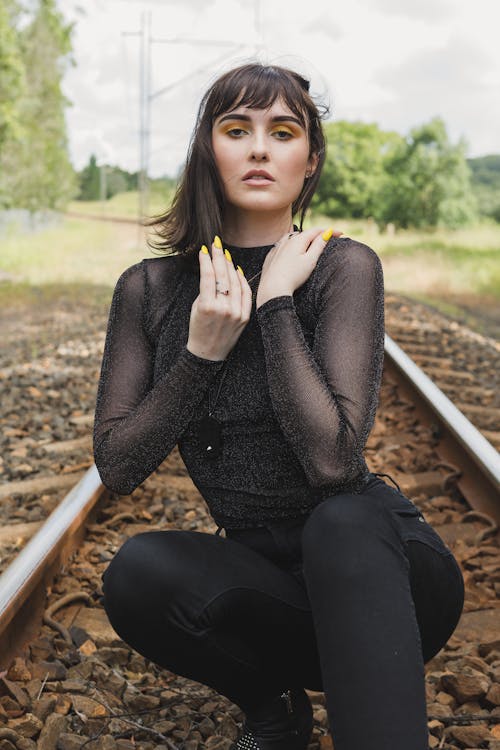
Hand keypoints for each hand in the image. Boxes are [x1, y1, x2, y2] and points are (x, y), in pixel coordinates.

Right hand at [186, 237, 251, 360]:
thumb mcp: (196, 308)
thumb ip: (206, 290)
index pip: (208, 275)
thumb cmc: (198, 329)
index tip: (204, 249)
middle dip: (219, 257)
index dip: (206, 260)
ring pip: (236, 282)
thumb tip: (213, 271)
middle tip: (216, 244)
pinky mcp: (245, 316)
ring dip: (230, 266)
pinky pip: (245, 293)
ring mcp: (236, 312)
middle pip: (223, 276)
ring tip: (225, 254)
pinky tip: (236, 270)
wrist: (208, 353)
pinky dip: (242, 280)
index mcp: (207, 305)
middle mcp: (224, 308)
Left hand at [256, 226, 341, 308]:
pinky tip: (292, 250)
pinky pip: (282, 247)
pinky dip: (290, 246)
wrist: (272, 289)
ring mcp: (277, 248)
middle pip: (304, 234)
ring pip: (292, 239)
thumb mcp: (310, 260)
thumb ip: (319, 245)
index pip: (317, 231)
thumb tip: (326, 233)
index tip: (341, 234)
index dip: (330, 231)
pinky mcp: (271, 257)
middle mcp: (286, 240)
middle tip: (329, 238)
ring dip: (303, 239)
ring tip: (311, 242)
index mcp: (297, 240)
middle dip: (317, 235)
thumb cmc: (293, 276)